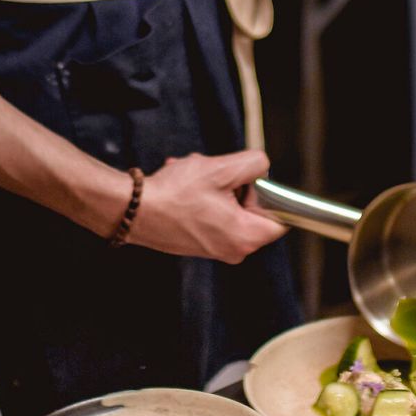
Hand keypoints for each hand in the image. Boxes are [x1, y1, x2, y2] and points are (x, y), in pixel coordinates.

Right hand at [131, 149, 285, 262]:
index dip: (270, 194)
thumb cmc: (174, 194)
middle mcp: (233, 250)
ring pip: (230, 207)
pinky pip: (213, 215)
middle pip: (253, 209)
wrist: (134, 210)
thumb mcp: (221, 169)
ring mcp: (215, 248)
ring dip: (215, 186)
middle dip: (235, 184)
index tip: (250, 180)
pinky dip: (202, 197)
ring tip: (192, 175)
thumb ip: (254, 165)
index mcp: (245, 237)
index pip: (281, 218)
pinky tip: (183, 184)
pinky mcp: (199, 243)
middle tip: (216, 172)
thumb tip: (262, 167)